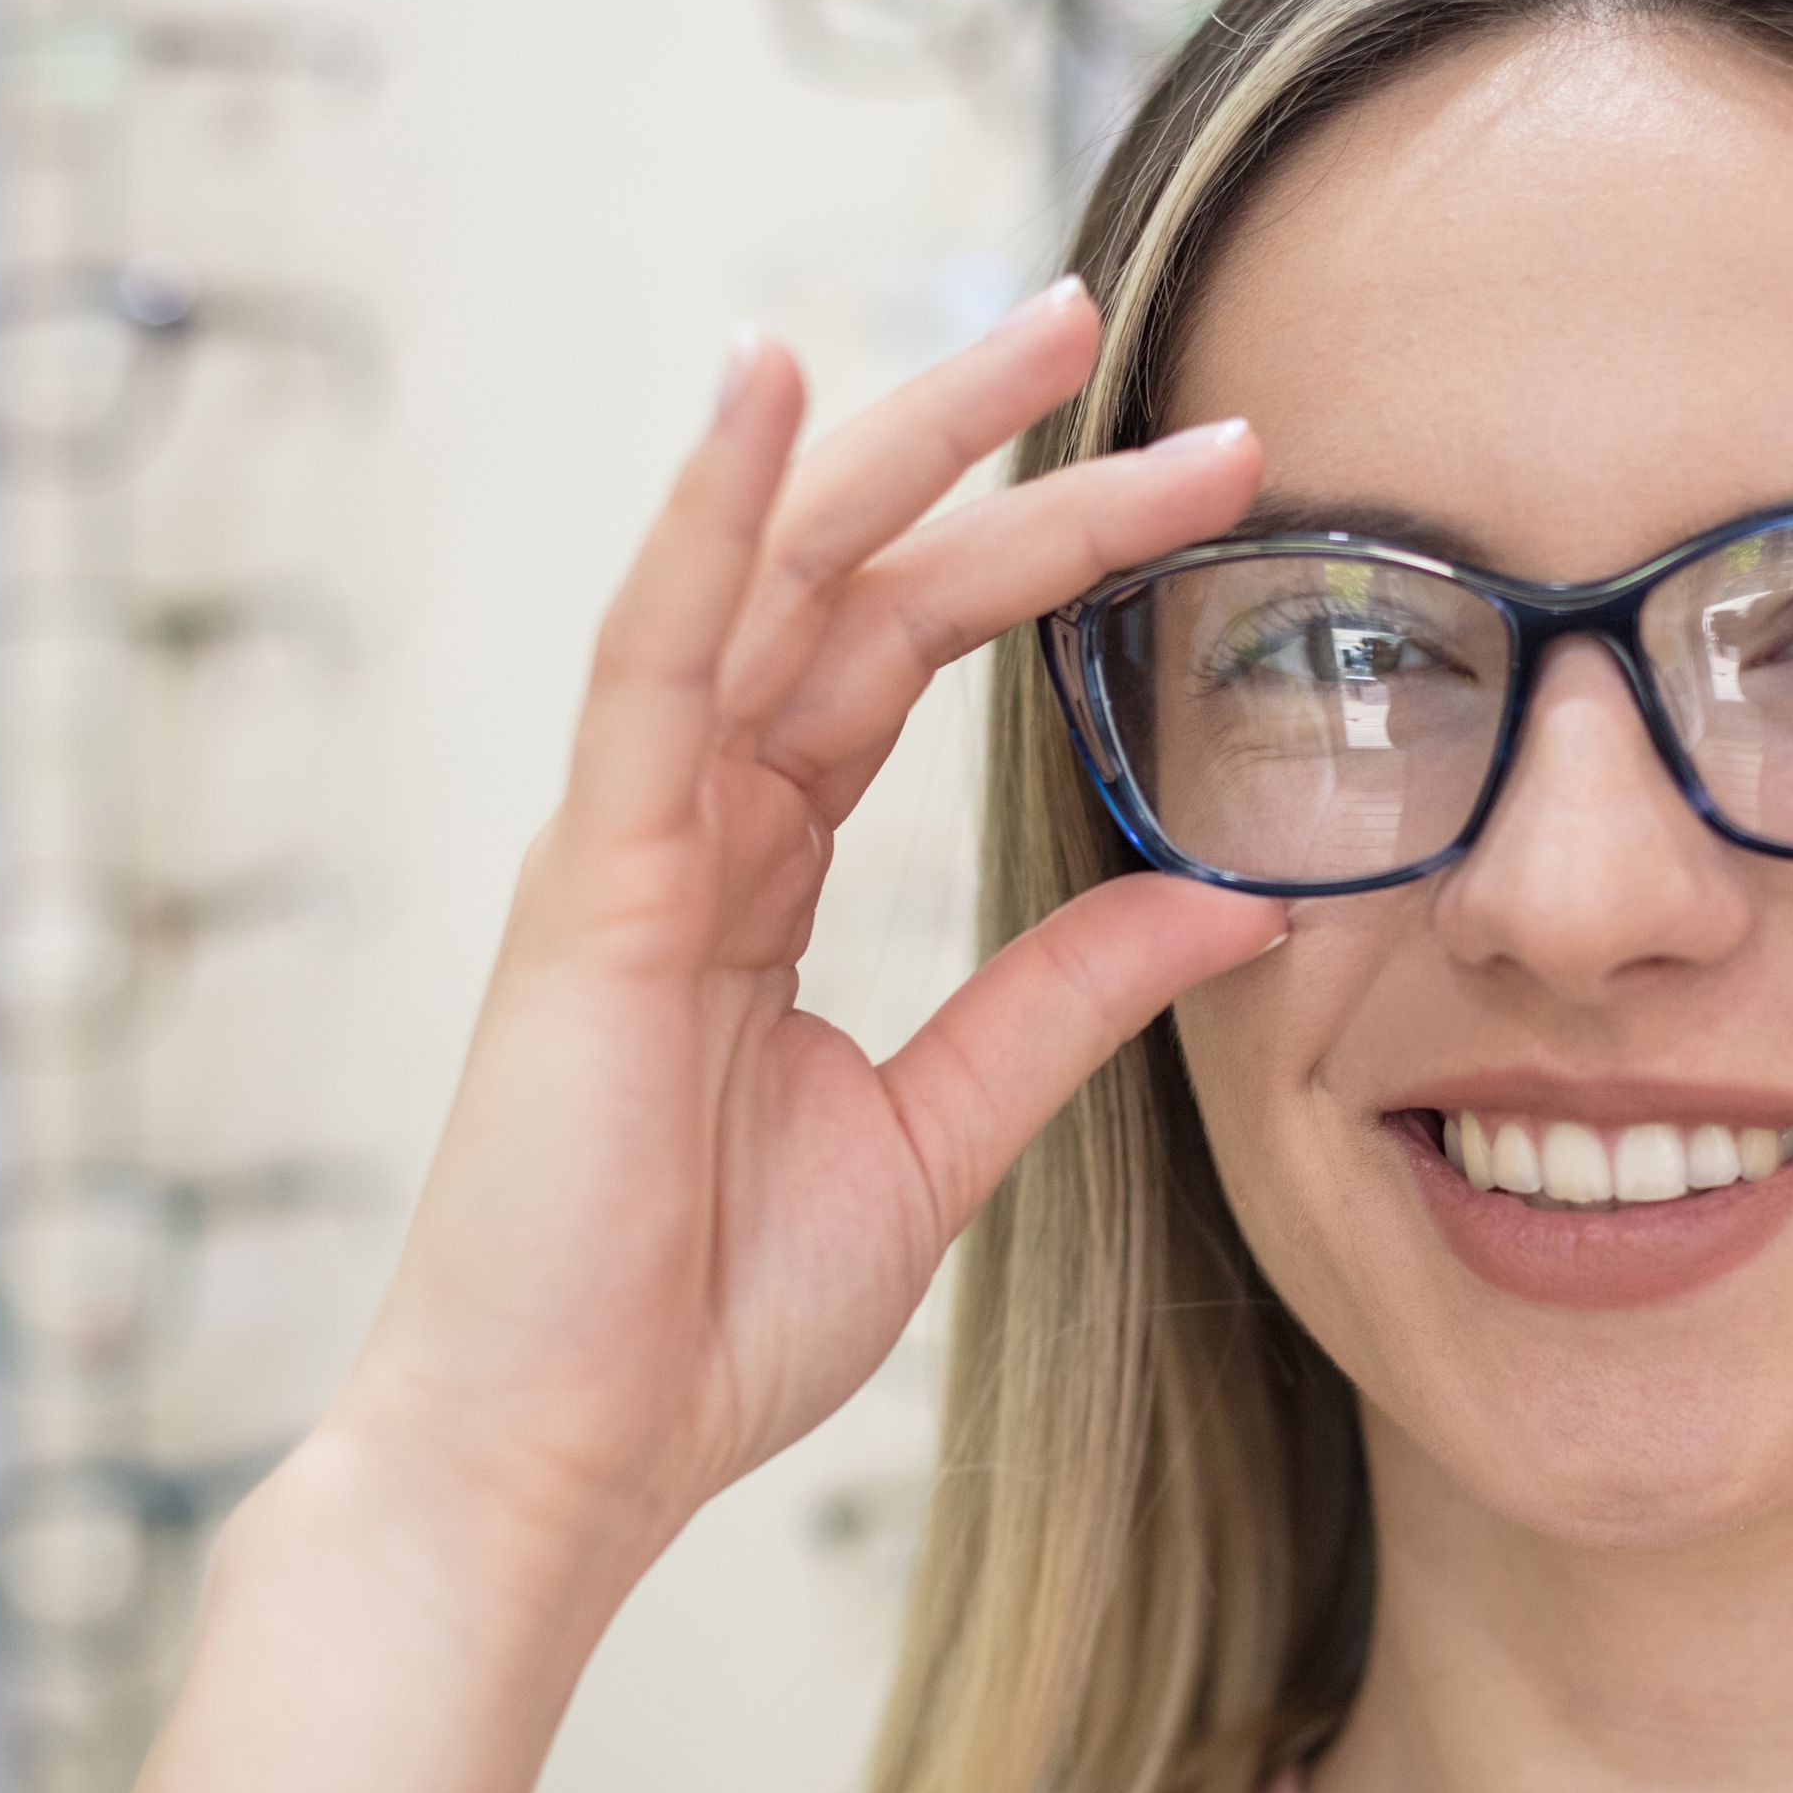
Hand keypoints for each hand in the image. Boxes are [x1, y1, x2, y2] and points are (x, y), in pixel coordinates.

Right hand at [336, 279, 1284, 1571]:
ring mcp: (630, 830)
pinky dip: (703, 515)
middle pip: (856, 580)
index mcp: (756, 864)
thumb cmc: (704, 1312)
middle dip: (995, 455)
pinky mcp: (588, 874)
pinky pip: (651, 657)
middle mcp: (690, 813)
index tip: (1208, 485)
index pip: (912, 655)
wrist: (563, 1461)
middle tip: (1124, 331)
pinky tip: (764, 383)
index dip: (1052, 560)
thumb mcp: (942, 1130)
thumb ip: (1062, 997)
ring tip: (1037, 334)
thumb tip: (1229, 894)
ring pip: (772, 578)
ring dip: (899, 442)